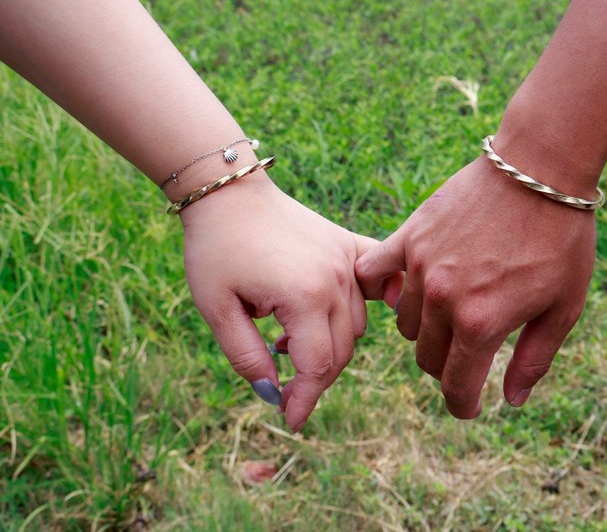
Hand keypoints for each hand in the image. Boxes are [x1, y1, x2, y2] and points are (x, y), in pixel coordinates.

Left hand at [181, 173, 379, 430]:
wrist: (229, 194)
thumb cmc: (217, 250)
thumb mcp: (218, 310)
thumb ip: (247, 358)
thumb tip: (273, 393)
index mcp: (305, 297)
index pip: (317, 366)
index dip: (304, 399)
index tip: (290, 421)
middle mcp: (337, 280)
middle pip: (340, 350)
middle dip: (314, 377)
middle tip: (284, 389)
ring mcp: (347, 260)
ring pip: (354, 325)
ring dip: (328, 344)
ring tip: (288, 341)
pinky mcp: (348, 245)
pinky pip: (378, 279)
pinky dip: (381, 298)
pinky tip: (375, 308)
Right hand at [356, 140, 596, 417]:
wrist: (539, 168)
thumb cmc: (561, 238)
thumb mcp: (563, 306)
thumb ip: (533, 359)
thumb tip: (512, 401)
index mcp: (482, 323)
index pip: (456, 386)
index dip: (463, 405)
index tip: (470, 406)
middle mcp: (443, 300)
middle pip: (428, 358)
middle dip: (448, 368)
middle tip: (469, 356)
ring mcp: (421, 266)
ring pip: (406, 323)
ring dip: (427, 331)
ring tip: (450, 316)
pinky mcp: (409, 236)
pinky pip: (374, 273)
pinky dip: (384, 288)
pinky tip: (403, 288)